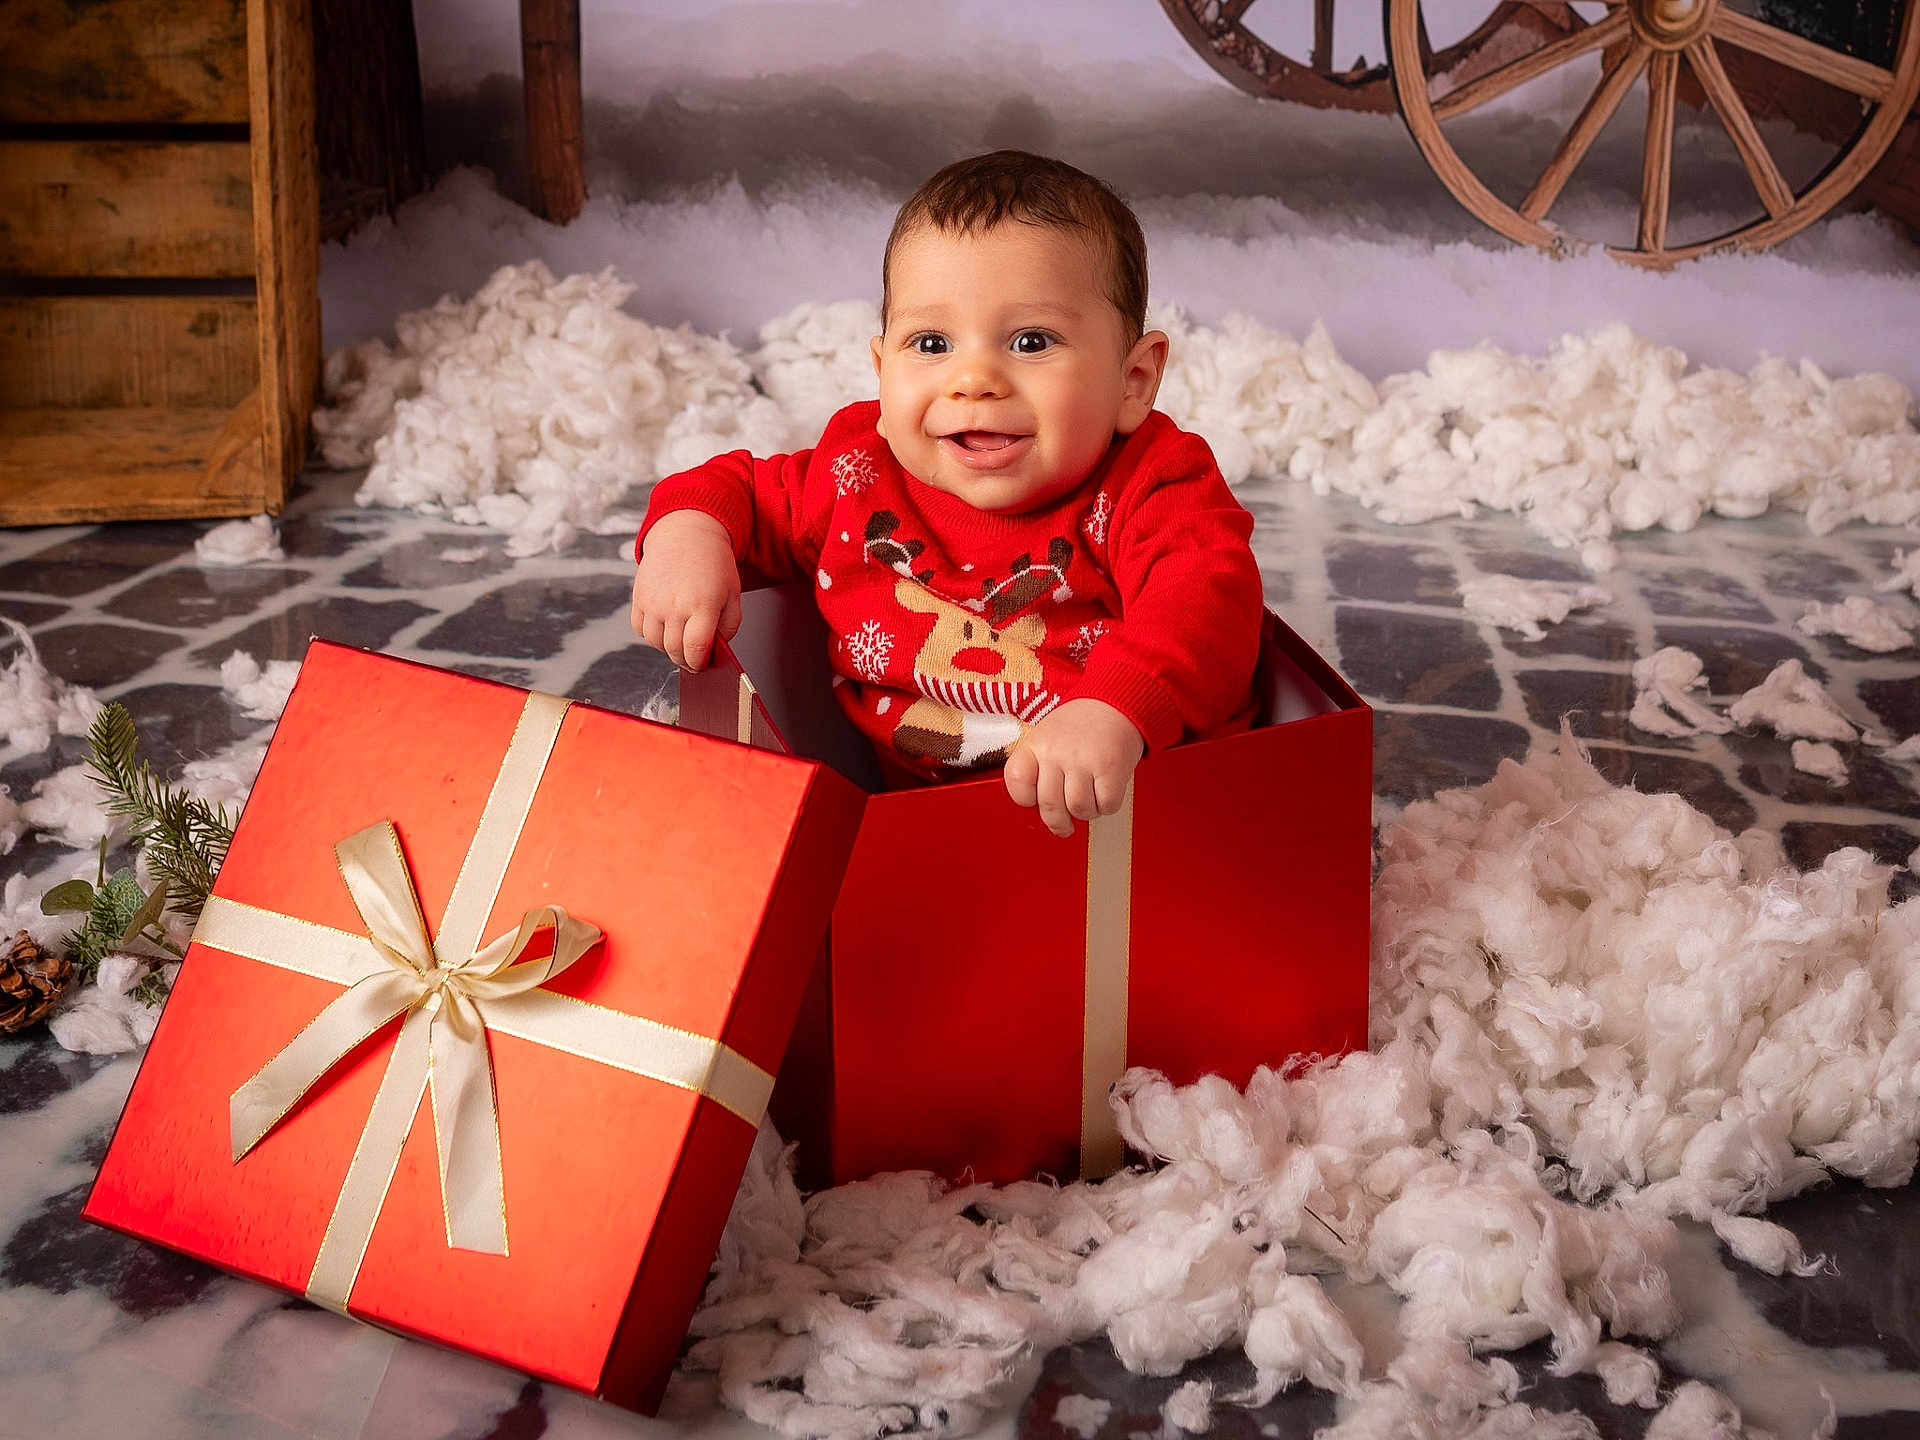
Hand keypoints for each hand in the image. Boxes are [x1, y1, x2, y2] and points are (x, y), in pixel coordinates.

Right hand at [630, 511, 740, 671]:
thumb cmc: (713, 564)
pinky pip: (640, 629)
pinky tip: (665, 626)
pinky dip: (652, 634)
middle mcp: (674, 606)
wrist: (686, 534)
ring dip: (668, 648)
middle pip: (674, 651)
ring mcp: (653, 602)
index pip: (695, 650)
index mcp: (702, 605)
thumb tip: (714, 651)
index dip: (699, 664)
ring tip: (680, 639)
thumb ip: (728, 626)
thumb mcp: (732, 594)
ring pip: (655, 643)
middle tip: (693, 658)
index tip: (703, 665)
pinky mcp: (639, 597)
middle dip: (686, 661)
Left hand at [1003, 699, 1144, 838]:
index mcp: (1036, 744)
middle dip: (1058, 822)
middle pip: (1049, 806)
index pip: (1016, 781)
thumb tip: (1039, 809)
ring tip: (1090, 798)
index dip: (1025, 798)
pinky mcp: (1110, 768)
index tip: (1035, 801)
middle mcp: (1056, 752)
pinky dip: (1107, 805)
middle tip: (1064, 824)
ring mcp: (1083, 761)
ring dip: (1087, 812)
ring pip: (1079, 809)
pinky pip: (1106, 805)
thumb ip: (1039, 768)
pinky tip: (1106, 791)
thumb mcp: (1048, 737)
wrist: (1116, 702)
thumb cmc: (1081, 724)